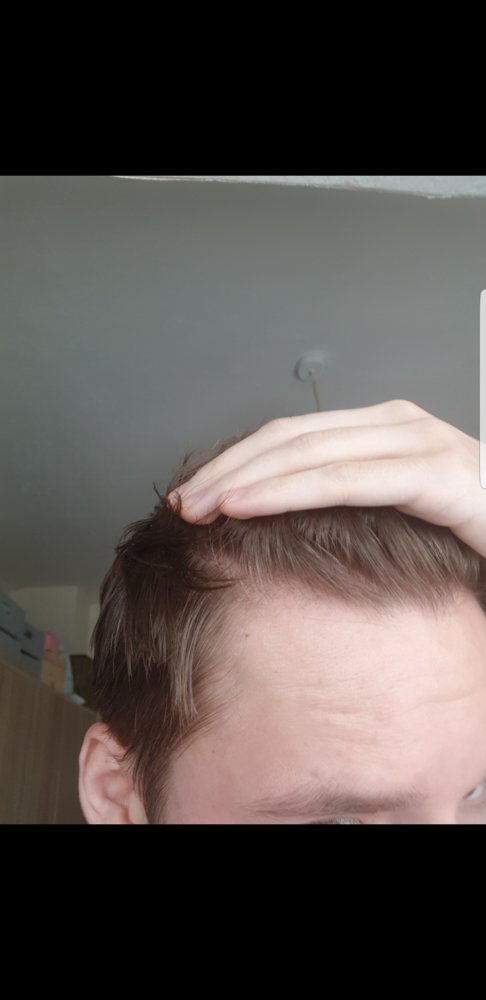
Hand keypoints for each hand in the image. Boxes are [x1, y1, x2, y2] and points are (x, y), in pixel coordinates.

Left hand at [168, 399, 485, 558]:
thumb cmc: (467, 536)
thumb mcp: (397, 515)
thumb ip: (350, 503)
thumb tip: (280, 521)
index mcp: (383, 428)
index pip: (292, 434)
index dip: (236, 460)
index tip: (193, 492)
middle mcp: (398, 423)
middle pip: (290, 437)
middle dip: (227, 470)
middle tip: (183, 503)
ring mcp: (418, 441)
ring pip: (308, 452)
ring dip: (243, 480)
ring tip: (198, 507)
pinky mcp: (435, 473)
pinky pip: (345, 480)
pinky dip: (287, 492)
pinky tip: (245, 506)